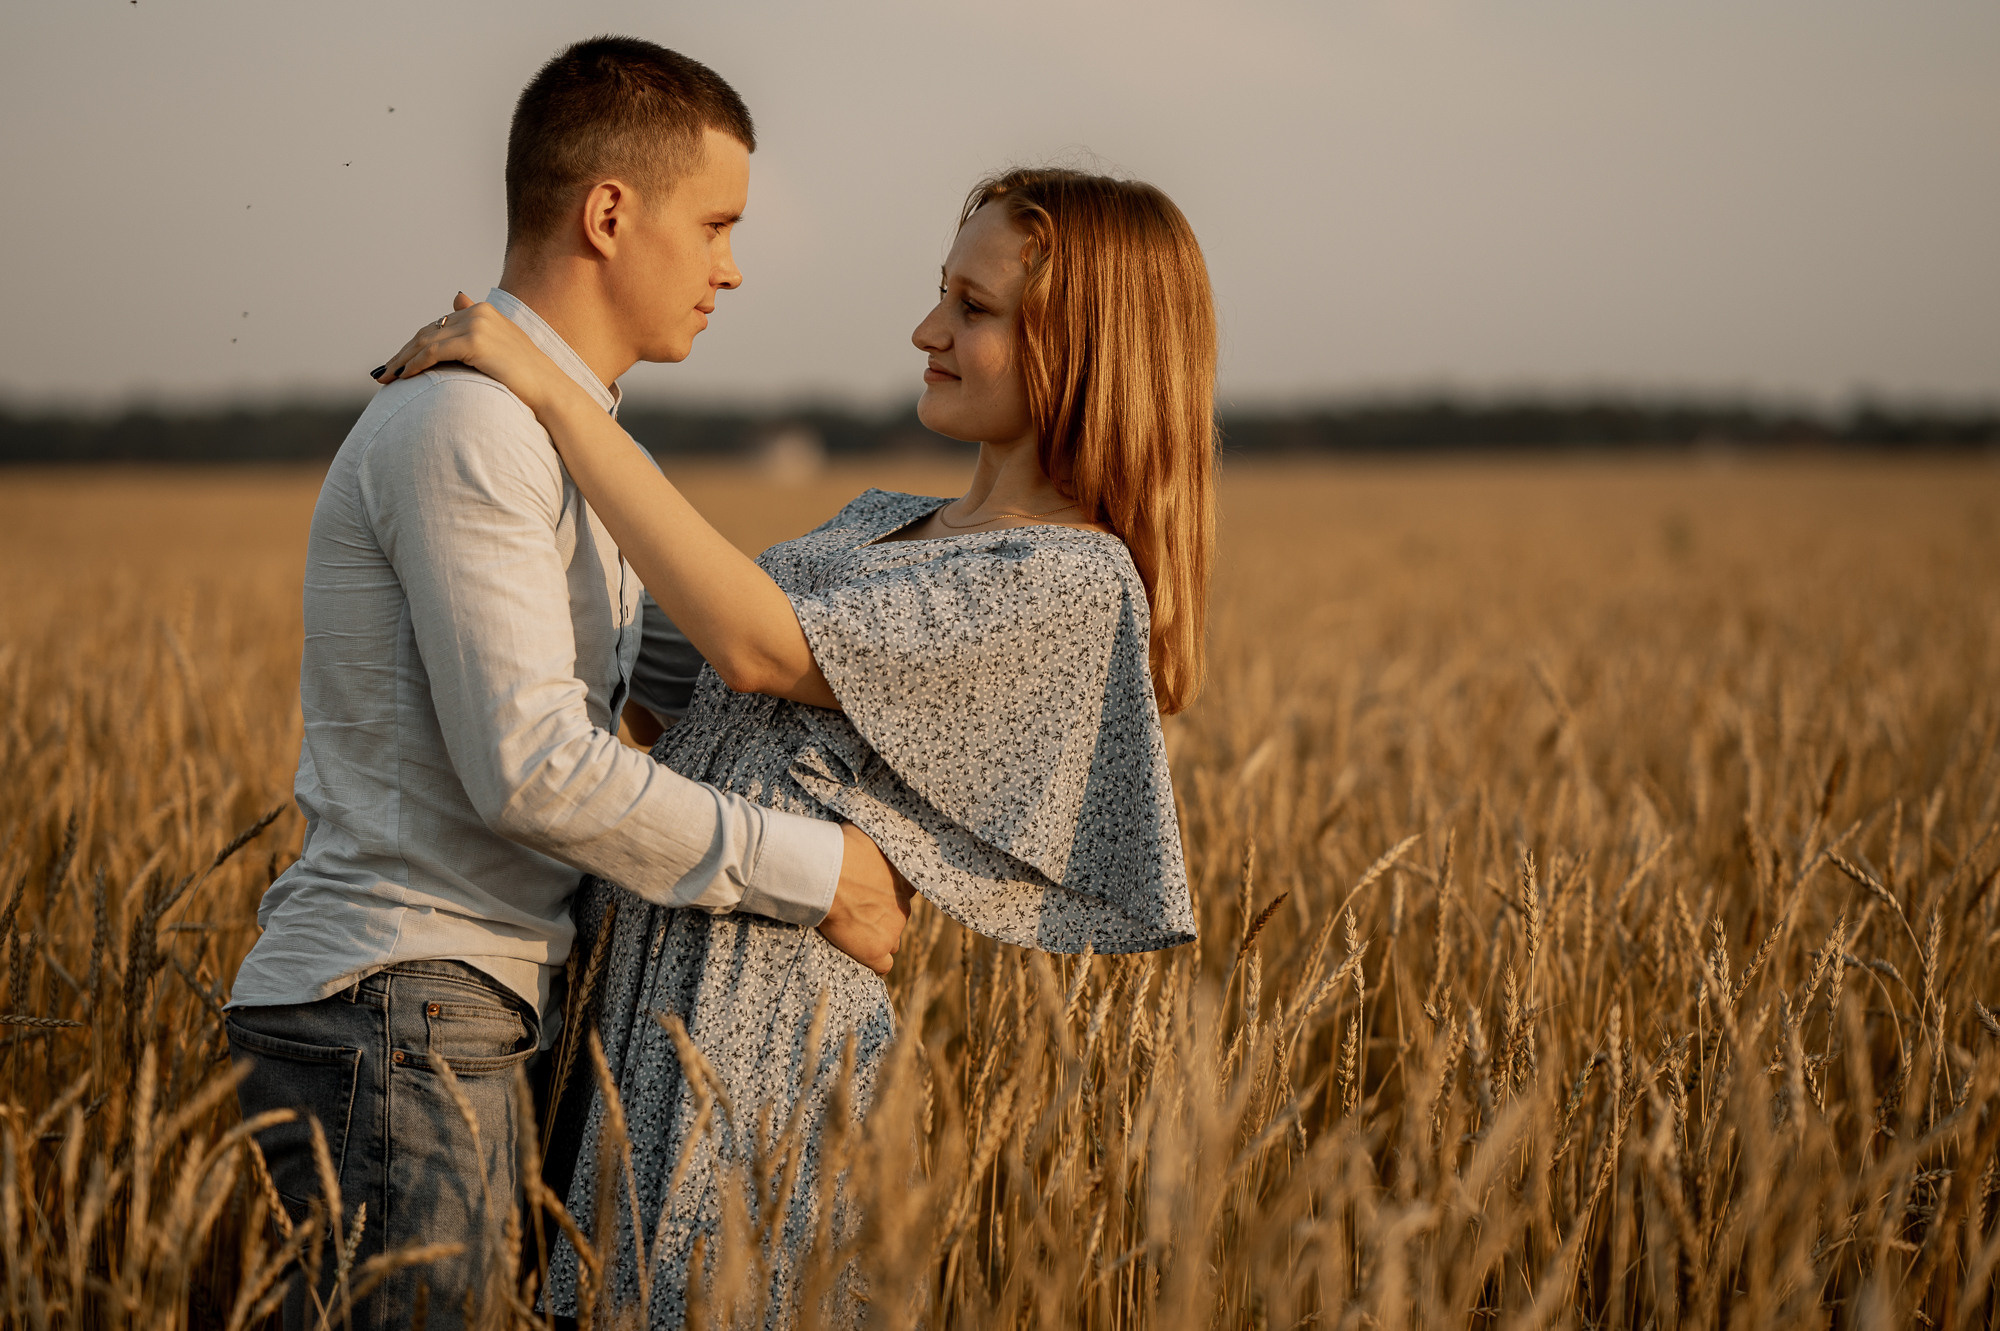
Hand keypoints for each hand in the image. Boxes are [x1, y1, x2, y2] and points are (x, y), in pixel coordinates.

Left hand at [371, 293, 565, 408]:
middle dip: (403, 353)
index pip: (438, 326)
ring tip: (387, 377)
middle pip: (428, 331)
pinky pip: (433, 352)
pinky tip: (404, 376)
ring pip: (426, 341)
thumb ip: (475, 322)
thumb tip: (456, 297)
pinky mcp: (474, 341)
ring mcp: (477, 325)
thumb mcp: (501, 342)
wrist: (550, 390)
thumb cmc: (527, 375)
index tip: (399, 362)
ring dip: (402, 360)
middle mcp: (478, 312)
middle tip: (384, 372)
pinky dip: (415, 364)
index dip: (415, 345)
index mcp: (483, 310)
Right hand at [817, 824, 914, 975]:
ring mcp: (892, 929)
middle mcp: (905, 905)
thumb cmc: (841, 849)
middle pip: (897, 915)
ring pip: (891, 940)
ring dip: (877, 936)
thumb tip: (869, 838)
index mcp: (905, 878)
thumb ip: (875, 845)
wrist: (826, 874)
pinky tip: (859, 953)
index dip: (888, 894)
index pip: (906, 892)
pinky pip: (882, 965)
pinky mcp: (875, 950)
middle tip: (856, 907)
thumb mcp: (866, 835)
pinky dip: (872, 960)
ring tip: (853, 930)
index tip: (871, 891)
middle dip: (881, 914)